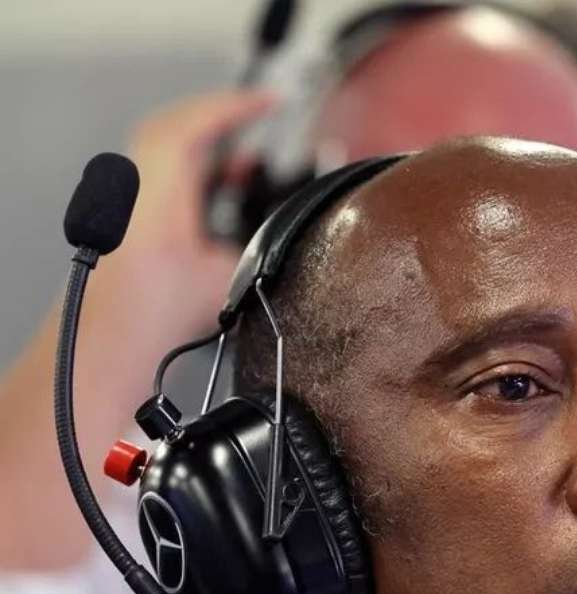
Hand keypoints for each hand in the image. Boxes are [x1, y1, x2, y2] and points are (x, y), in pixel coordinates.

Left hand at [92, 90, 275, 343]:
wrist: (114, 340)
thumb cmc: (158, 310)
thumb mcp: (233, 271)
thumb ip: (262, 242)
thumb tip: (293, 232)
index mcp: (161, 181)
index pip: (199, 121)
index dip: (240, 106)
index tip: (271, 101)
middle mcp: (138, 181)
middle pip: (181, 130)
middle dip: (225, 123)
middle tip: (262, 120)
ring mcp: (128, 197)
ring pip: (171, 155)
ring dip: (211, 153)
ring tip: (250, 164)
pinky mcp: (126, 218)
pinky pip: (162, 179)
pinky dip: (195, 177)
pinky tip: (223, 196)